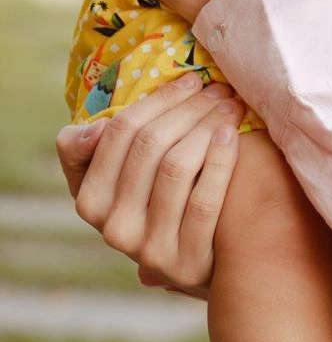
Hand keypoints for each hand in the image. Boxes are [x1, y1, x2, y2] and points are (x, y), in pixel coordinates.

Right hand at [56, 75, 241, 294]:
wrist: (199, 262)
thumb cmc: (157, 202)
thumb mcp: (116, 178)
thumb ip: (91, 149)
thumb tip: (93, 129)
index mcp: (89, 200)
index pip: (119, 132)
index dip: (159, 99)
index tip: (191, 79)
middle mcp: (112, 227)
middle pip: (151, 145)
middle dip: (189, 107)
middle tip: (221, 89)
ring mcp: (147, 249)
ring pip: (177, 167)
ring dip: (208, 126)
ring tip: (232, 107)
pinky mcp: (185, 263)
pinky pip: (204, 201)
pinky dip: (221, 161)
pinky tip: (232, 137)